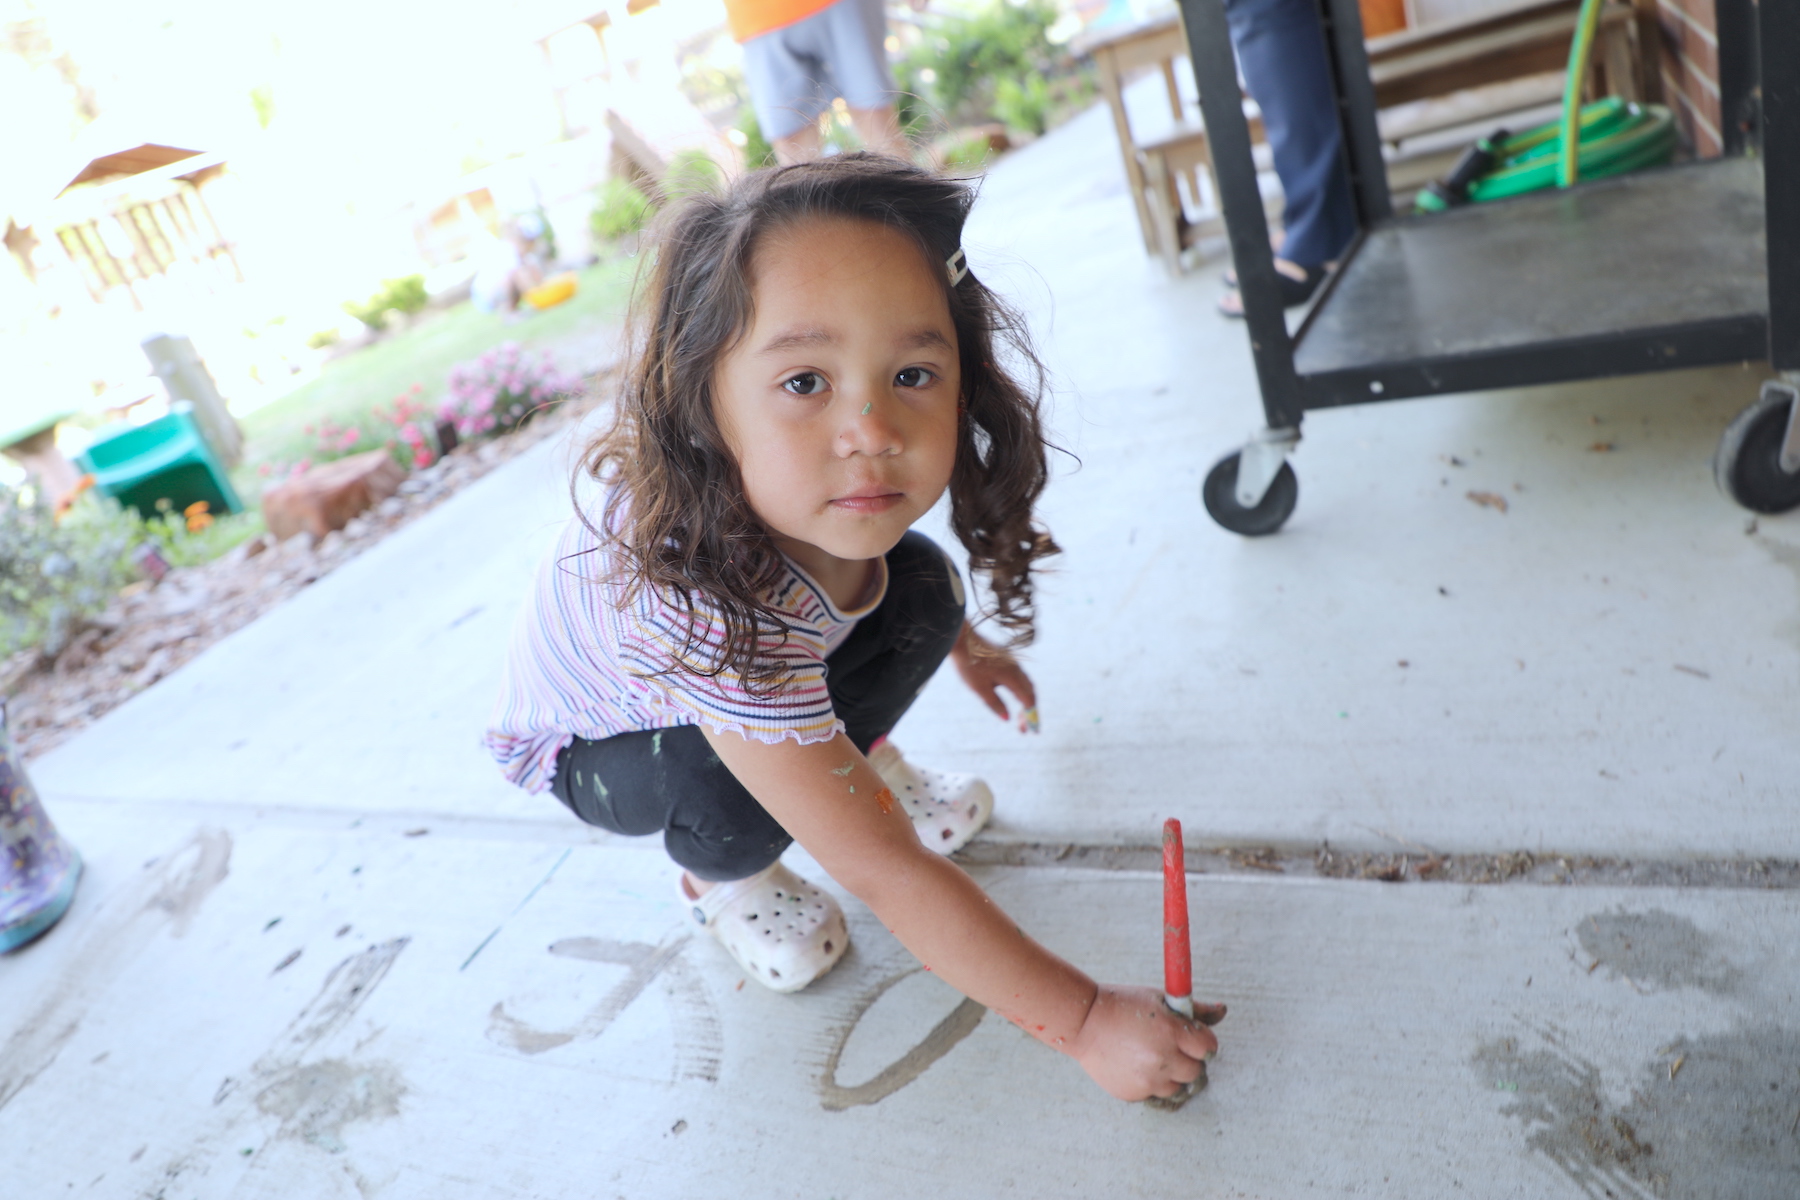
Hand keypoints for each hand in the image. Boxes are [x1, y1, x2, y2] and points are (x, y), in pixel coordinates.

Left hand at [950, 624, 1037, 730]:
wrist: (962, 639)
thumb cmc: (969, 665)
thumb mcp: (980, 689)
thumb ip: (995, 704)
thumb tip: (1007, 718)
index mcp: (1012, 677)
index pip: (1028, 701)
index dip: (1030, 717)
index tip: (1031, 731)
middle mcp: (1016, 669)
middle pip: (1030, 692)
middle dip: (1029, 711)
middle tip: (1024, 727)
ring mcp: (1013, 662)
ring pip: (1026, 684)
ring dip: (1026, 700)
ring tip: (1021, 715)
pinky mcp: (1007, 659)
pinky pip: (1020, 677)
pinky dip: (1022, 690)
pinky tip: (1014, 696)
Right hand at [1068, 984, 1224, 1101]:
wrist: (1083, 1022)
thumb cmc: (1123, 1005)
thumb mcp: (1159, 1000)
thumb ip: (1194, 1010)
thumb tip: (1222, 1010)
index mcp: (1171, 1031)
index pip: (1208, 1048)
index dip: (1202, 1042)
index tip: (1193, 1038)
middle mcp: (1162, 1058)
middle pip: (1196, 1071)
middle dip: (1188, 1060)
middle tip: (1171, 1047)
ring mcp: (1147, 1079)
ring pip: (1178, 1087)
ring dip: (1171, 1075)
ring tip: (1151, 1057)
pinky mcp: (1134, 1093)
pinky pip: (1155, 1093)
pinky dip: (1151, 1083)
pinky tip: (1134, 1064)